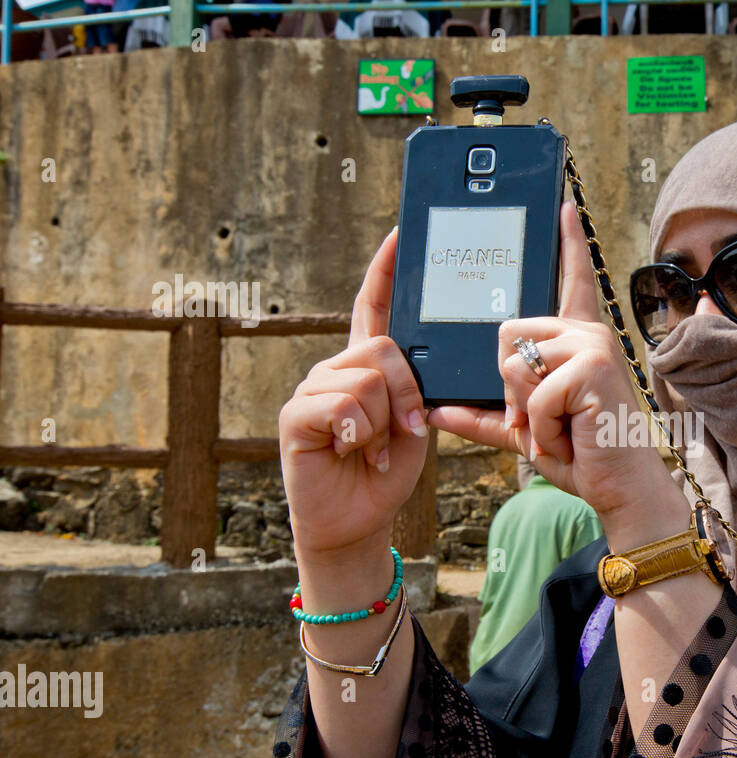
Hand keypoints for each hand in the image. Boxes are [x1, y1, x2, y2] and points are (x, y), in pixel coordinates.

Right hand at [278, 227, 430, 559]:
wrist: (357, 520)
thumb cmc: (385, 471)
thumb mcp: (413, 425)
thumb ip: (415, 389)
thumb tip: (415, 366)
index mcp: (365, 365)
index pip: (373, 307)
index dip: (386, 271)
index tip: (402, 232)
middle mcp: (335, 369)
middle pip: (383, 348)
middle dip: (407, 394)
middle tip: (405, 430)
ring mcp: (312, 389)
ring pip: (367, 380)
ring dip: (383, 424)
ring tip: (372, 450)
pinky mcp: (296, 416)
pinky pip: (343, 406)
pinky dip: (360, 435)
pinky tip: (352, 453)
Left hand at [428, 200, 687, 539]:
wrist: (620, 488)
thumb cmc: (581, 456)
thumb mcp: (523, 430)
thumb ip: (482, 416)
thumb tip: (435, 409)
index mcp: (577, 339)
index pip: (570, 281)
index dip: (567, 243)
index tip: (563, 205)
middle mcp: (588, 333)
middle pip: (506, 335)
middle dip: (510, 388)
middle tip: (545, 419)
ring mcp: (592, 346)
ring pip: (512, 363)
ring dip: (526, 412)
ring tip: (561, 428)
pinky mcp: (591, 367)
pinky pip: (530, 393)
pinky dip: (540, 426)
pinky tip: (570, 436)